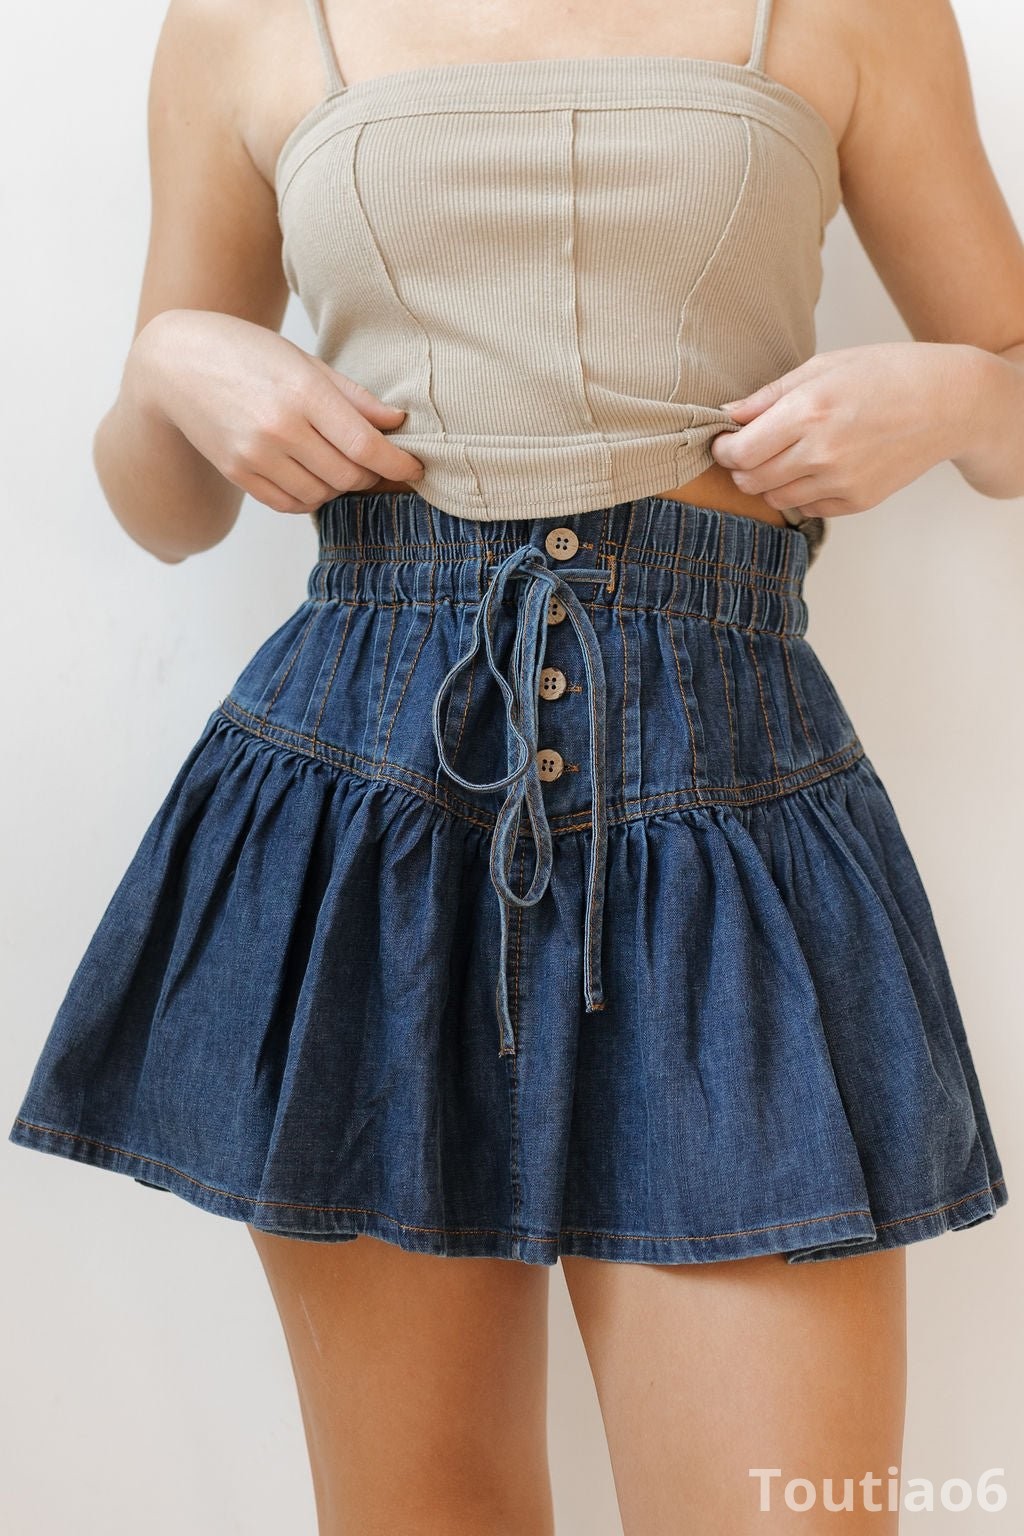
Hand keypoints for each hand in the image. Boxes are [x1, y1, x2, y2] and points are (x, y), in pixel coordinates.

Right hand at [133, 309, 425, 513]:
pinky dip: (310, 497)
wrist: (175, 363)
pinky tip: (313, 477)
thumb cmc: (246, 353)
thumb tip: (396, 423)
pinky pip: (289, 504)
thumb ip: (352, 397)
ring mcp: (256, 455)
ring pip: (322, 494)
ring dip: (340, 486)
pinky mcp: (238, 473)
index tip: (415, 467)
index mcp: (303, 393)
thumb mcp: (303, 362)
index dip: (397, 463)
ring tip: (340, 464)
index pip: (365, 445)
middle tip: (377, 462)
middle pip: (348, 475)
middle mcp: (279, 429)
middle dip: (371, 474)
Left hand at [709, 342, 975, 518]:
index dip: (723, 449)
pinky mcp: (856, 502)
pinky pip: (806, 509)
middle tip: (753, 448)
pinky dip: (801, 493)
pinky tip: (817, 467)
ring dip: (769, 482)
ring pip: (774, 499)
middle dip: (741, 467)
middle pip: (750, 480)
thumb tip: (726, 414)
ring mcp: (839, 482)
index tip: (725, 440)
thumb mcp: (824, 367)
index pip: (738, 451)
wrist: (949, 403)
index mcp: (807, 411)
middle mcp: (820, 452)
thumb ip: (769, 395)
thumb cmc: (887, 374)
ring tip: (787, 455)